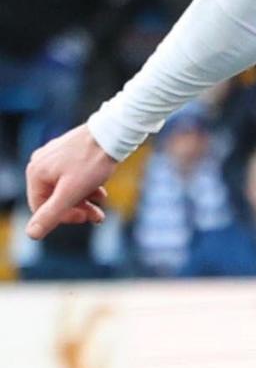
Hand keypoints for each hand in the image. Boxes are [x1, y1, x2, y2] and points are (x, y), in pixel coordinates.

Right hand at [24, 124, 116, 238]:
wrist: (113, 132)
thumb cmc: (92, 161)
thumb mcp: (71, 193)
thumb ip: (52, 214)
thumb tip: (31, 234)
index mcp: (35, 173)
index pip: (41, 207)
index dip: (64, 218)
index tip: (85, 218)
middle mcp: (40, 163)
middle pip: (55, 197)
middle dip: (77, 209)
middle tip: (98, 216)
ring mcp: (54, 157)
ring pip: (66, 187)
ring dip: (84, 199)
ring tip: (102, 201)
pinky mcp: (69, 153)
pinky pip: (74, 177)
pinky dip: (87, 186)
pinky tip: (101, 191)